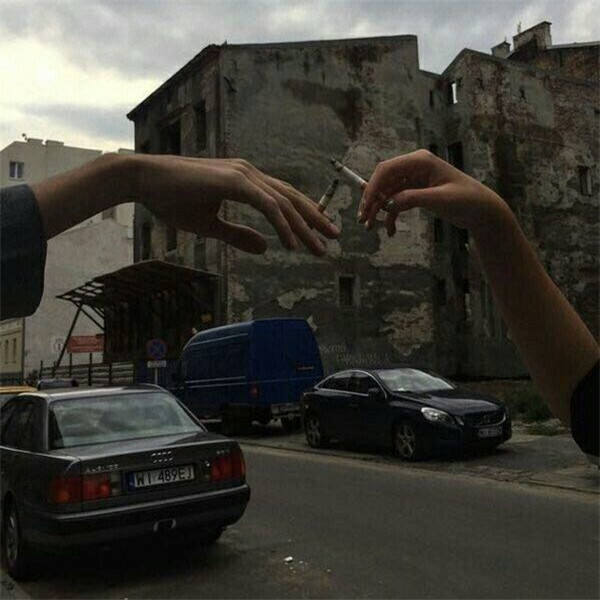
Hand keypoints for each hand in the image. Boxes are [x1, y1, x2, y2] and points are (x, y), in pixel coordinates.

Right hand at [138, 155, 339, 255]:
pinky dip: (283, 225)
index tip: (319, 231)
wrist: (145, 180)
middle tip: (334, 237)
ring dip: (305, 227)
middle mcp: (249, 174)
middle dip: (315, 219)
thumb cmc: (172, 200)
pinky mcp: (235, 182)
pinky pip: (268, 206)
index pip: (282, 198)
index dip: (303, 214)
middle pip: (291, 198)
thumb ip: (238, 235)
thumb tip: (265, 248)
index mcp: (244, 181)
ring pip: (284, 203)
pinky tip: (292, 244)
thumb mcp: (210, 225)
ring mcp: (243, 175)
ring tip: (321, 247)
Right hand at [358, 149, 511, 238]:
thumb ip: (415, 199)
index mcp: (420, 161)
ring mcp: (414, 179)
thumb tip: (390, 204)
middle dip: (371, 200)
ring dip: (377, 210)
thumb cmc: (467, 200)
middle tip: (363, 220)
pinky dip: (390, 215)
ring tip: (370, 227)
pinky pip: (396, 202)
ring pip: (386, 193)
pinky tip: (390, 230)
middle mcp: (414, 167)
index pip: (387, 170)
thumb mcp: (441, 200)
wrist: (481, 210)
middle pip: (383, 181)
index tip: (365, 207)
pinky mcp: (415, 191)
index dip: (372, 187)